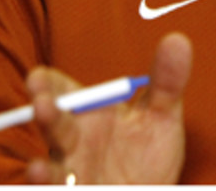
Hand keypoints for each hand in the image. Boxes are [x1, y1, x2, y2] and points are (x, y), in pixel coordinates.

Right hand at [25, 32, 192, 184]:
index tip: (39, 79)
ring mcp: (71, 174)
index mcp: (88, 114)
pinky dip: (49, 189)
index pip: (60, 90)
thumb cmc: (148, 158)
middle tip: (41, 105)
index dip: (46, 83)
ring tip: (38, 168)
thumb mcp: (161, 119)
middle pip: (52, 125)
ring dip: (43, 170)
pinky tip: (44, 181)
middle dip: (45, 115)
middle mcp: (72, 143)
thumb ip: (166, 83)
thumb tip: (178, 40)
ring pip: (52, 170)